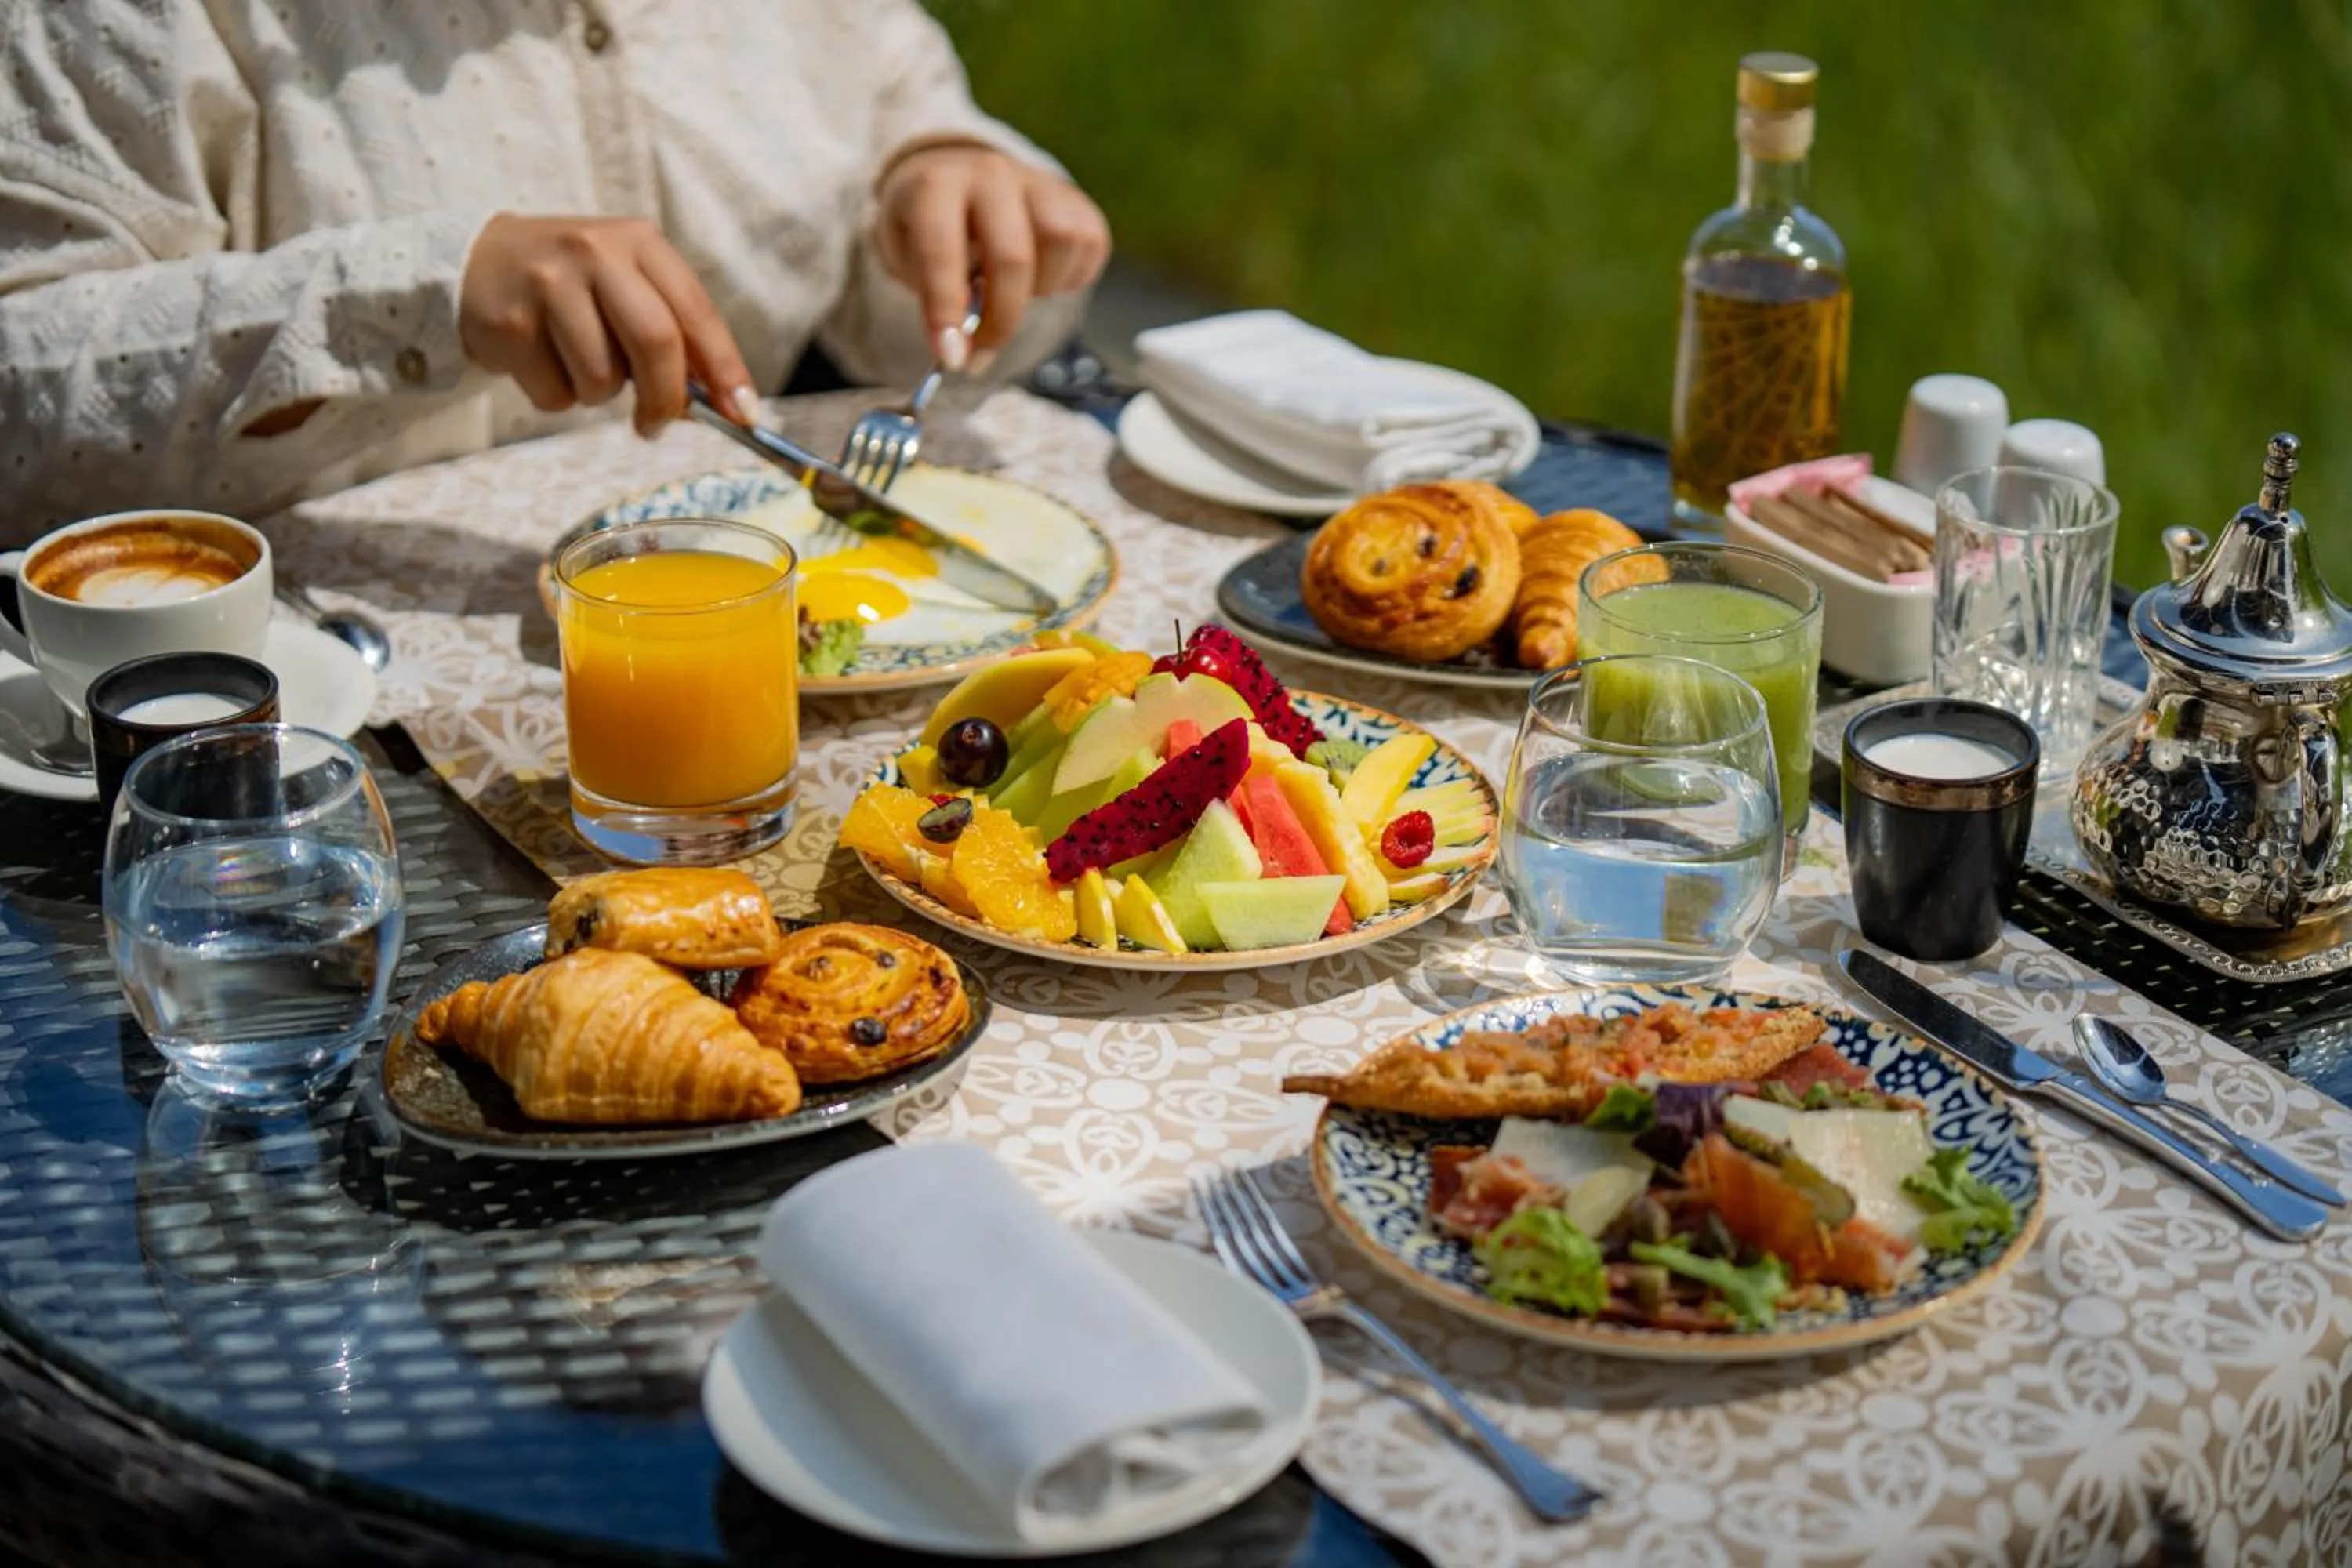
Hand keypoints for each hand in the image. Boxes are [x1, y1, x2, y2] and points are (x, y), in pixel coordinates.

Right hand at [459, 213, 757, 433]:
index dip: (725, 369)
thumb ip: (673, 333)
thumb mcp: (628, 286)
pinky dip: (558, 396)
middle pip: (656, 343)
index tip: (742, 414)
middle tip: (656, 425)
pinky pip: (556, 395)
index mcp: (638, 242)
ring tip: (578, 362)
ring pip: (603, 378)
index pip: (695, 312)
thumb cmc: (574, 285)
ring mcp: (547, 284)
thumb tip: (718, 403)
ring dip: (600, 394)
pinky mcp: (509, 323)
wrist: (476, 261)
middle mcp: (594, 253)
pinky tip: (541, 361)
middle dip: (666, 398)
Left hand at [874, 146, 1109, 371]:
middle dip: (1000, 319)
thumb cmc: (927, 227)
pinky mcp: (1074, 199)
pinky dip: (1068, 277)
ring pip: (1062, 242)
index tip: (951, 359)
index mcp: (936, 184)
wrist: (960, 180)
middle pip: (1012, 257)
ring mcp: (1038, 181)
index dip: (946, 311)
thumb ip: (933, 296)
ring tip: (1014, 290)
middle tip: (982, 351)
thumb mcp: (908, 257)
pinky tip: (1039, 275)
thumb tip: (963, 346)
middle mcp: (990, 173)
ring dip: (1041, 287)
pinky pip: (1089, 245)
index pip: (941, 251)